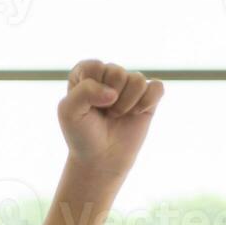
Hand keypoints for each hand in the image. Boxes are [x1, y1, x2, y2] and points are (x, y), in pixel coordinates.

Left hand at [58, 60, 163, 179]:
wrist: (101, 158)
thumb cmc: (82, 133)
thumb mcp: (68, 112)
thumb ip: (84, 92)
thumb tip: (113, 93)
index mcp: (86, 73)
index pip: (93, 67)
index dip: (91, 89)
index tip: (86, 106)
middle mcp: (108, 74)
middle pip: (116, 72)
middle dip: (110, 99)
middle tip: (104, 114)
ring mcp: (129, 84)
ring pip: (138, 80)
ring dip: (126, 104)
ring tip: (116, 115)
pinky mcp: (148, 95)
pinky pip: (157, 87)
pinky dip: (147, 103)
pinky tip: (136, 114)